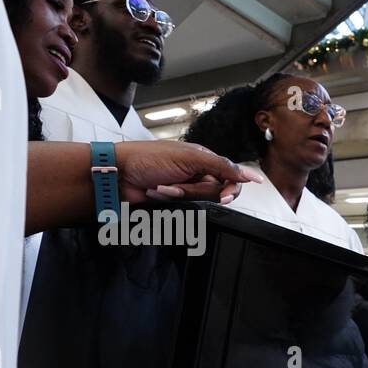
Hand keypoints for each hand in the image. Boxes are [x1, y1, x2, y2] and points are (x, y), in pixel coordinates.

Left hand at [115, 141, 257, 203]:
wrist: (118, 174)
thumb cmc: (147, 159)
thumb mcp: (190, 158)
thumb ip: (222, 166)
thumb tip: (250, 175)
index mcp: (204, 157)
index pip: (231, 176)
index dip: (230, 188)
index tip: (223, 196)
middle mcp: (197, 172)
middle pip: (216, 192)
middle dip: (196, 191)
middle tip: (180, 185)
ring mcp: (186, 187)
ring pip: (200, 201)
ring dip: (179, 195)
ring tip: (162, 186)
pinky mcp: (175, 201)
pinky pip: (185, 209)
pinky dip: (170, 202)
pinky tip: (157, 193)